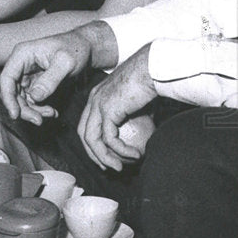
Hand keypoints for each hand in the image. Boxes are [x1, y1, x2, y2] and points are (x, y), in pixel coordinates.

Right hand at [0, 31, 94, 124]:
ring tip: (50, 113)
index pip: (6, 78)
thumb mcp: (66, 63)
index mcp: (22, 54)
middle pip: (12, 92)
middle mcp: (21, 64)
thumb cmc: (76, 49)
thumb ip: (51, 79)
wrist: (86, 47)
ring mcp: (26, 74)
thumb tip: (35, 97)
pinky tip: (52, 111)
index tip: (15, 115)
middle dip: (23, 108)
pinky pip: (31, 100)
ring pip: (20, 98)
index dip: (8, 98)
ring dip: (32, 110)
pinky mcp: (34, 82)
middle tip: (39, 120)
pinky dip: (39, 108)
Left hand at [77, 45, 156, 170]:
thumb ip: (131, 119)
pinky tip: (134, 155)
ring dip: (105, 157)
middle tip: (109, 168)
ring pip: (93, 139)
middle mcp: (94, 99)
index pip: (87, 124)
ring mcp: (98, 104)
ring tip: (120, 168)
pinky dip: (121, 150)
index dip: (93, 144)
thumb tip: (139, 138)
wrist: (153, 69)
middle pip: (84, 133)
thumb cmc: (150, 83)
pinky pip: (109, 138)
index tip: (107, 158)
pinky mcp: (108, 109)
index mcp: (97, 97)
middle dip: (94, 154)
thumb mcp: (137, 105)